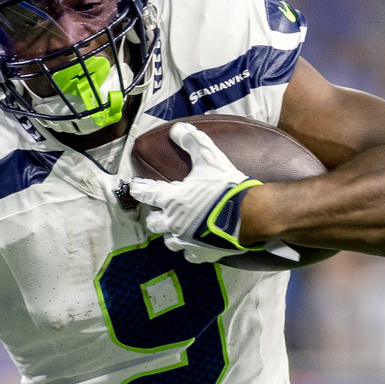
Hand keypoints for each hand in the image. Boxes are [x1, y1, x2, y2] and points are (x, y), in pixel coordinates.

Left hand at [126, 124, 284, 263]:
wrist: (250, 214)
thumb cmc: (226, 186)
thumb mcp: (210, 158)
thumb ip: (192, 142)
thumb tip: (177, 128)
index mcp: (172, 200)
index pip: (147, 193)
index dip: (139, 189)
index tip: (135, 187)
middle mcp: (173, 222)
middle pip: (154, 223)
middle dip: (155, 217)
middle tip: (160, 212)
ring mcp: (186, 241)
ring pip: (169, 241)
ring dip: (171, 234)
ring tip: (177, 229)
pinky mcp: (200, 253)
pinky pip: (189, 255)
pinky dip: (190, 250)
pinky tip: (195, 245)